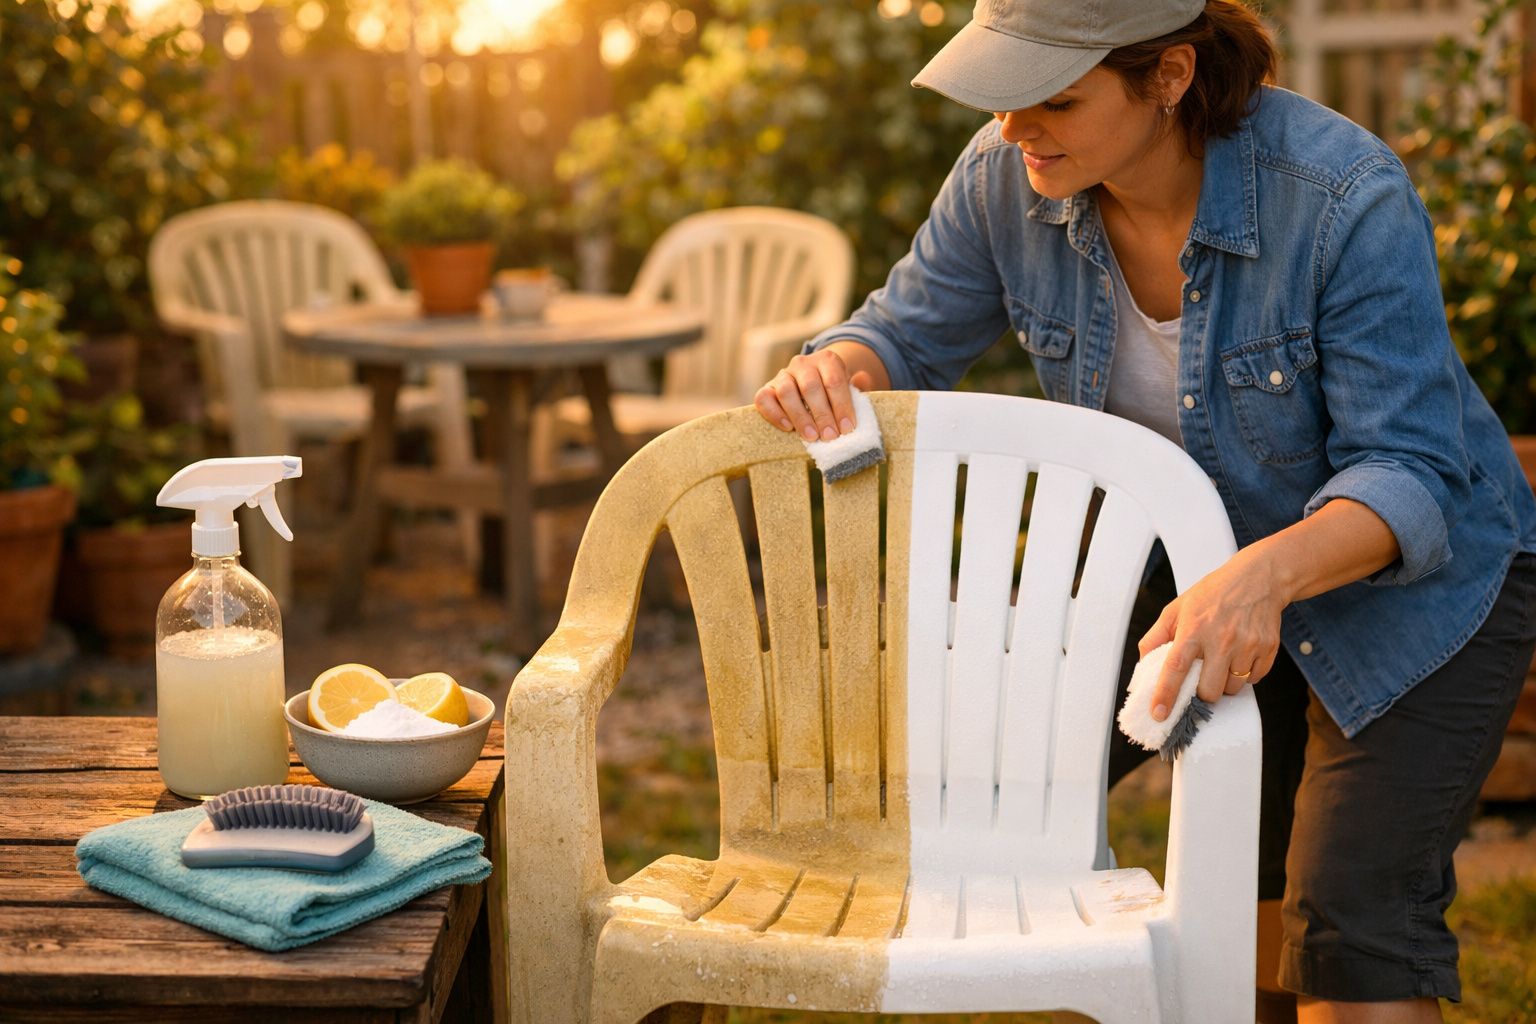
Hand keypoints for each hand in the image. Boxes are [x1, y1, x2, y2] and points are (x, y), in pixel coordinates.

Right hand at [755, 350, 873, 439]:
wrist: (813, 386)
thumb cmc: (835, 393)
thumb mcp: (850, 388)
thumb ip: (858, 386)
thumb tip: (863, 379)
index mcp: (827, 360)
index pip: (834, 381)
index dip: (841, 405)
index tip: (847, 428)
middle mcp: (803, 363)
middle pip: (810, 387)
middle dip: (822, 414)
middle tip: (830, 436)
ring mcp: (783, 375)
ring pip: (786, 392)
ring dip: (800, 416)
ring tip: (811, 437)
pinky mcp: (767, 388)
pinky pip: (764, 398)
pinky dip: (774, 414)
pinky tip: (788, 428)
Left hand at [1137, 547, 1289, 721]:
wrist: (1258, 578)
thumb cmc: (1213, 594)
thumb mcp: (1177, 608)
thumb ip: (1156, 637)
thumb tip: (1143, 665)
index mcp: (1193, 629)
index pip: (1175, 668)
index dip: (1165, 694)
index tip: (1158, 714)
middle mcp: (1221, 639)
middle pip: (1208, 690)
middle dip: (1201, 693)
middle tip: (1200, 677)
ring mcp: (1247, 645)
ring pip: (1232, 689)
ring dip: (1224, 684)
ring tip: (1221, 660)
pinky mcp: (1267, 649)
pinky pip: (1254, 680)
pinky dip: (1245, 675)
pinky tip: (1239, 655)